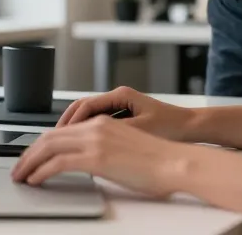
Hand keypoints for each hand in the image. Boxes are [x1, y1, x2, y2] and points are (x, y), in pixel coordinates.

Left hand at [12, 115, 186, 197]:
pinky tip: (36, 180)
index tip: (32, 156)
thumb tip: (87, 164)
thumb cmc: (157, 161)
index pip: (62, 130)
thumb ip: (103, 150)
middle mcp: (96, 126)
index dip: (42, 144)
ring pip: (49, 147)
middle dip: (30, 153)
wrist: (174, 162)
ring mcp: (95, 140)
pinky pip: (59, 162)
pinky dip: (42, 171)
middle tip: (19, 167)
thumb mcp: (124, 148)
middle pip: (50, 136)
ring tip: (22, 176)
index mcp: (102, 122)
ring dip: (30, 162)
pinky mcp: (97, 157)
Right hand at [57, 86, 194, 140]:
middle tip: (50, 140)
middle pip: (81, 107)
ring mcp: (121, 106)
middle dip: (64, 124)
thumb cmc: (171, 127)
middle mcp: (118, 97)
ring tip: (59, 144)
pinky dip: (85, 131)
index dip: (68, 122)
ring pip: (87, 114)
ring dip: (73, 128)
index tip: (57, 136)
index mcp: (120, 96)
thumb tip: (89, 140)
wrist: (191, 127)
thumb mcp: (139, 131)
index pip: (85, 106)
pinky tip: (79, 145)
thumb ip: (113, 133)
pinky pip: (97, 121)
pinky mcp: (124, 116)